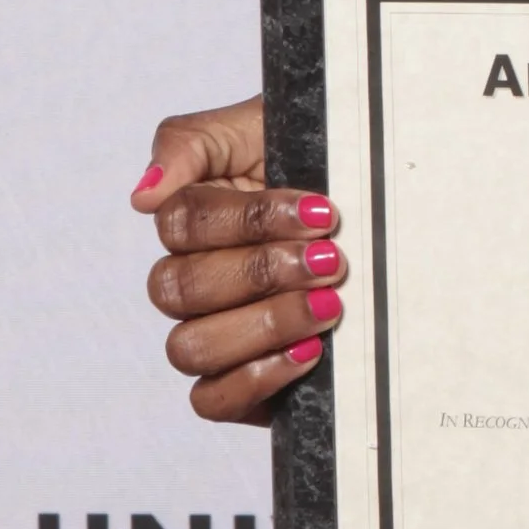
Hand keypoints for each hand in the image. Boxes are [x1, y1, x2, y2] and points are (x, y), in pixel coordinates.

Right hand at [132, 99, 341, 424]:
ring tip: (330, 304)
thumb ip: (191, 144)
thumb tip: (143, 195)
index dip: (250, 220)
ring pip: (191, 347)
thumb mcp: (262, 128)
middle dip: (263, 271)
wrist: (385, 216)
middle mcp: (192, 279)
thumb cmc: (320, 166)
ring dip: (264, 324)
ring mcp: (212, 333)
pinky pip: (212, 400)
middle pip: (182, 288)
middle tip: (330, 259)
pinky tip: (308, 351)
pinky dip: (256, 378)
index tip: (322, 212)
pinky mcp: (238, 383)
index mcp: (192, 218)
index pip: (181, 224)